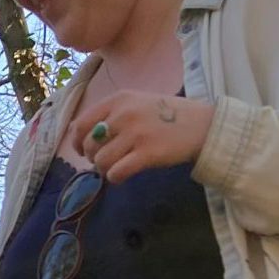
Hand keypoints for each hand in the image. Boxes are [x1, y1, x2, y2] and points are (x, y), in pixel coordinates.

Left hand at [83, 92, 214, 183]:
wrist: (201, 124)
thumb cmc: (167, 115)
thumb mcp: (137, 103)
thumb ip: (112, 116)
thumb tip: (87, 139)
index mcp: (118, 100)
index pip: (81, 124)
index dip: (77, 142)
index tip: (83, 151)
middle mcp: (123, 114)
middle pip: (89, 145)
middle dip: (92, 158)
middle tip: (105, 160)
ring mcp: (135, 134)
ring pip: (100, 161)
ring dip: (104, 169)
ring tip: (117, 166)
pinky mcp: (147, 153)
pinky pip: (115, 173)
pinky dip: (115, 178)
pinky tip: (123, 174)